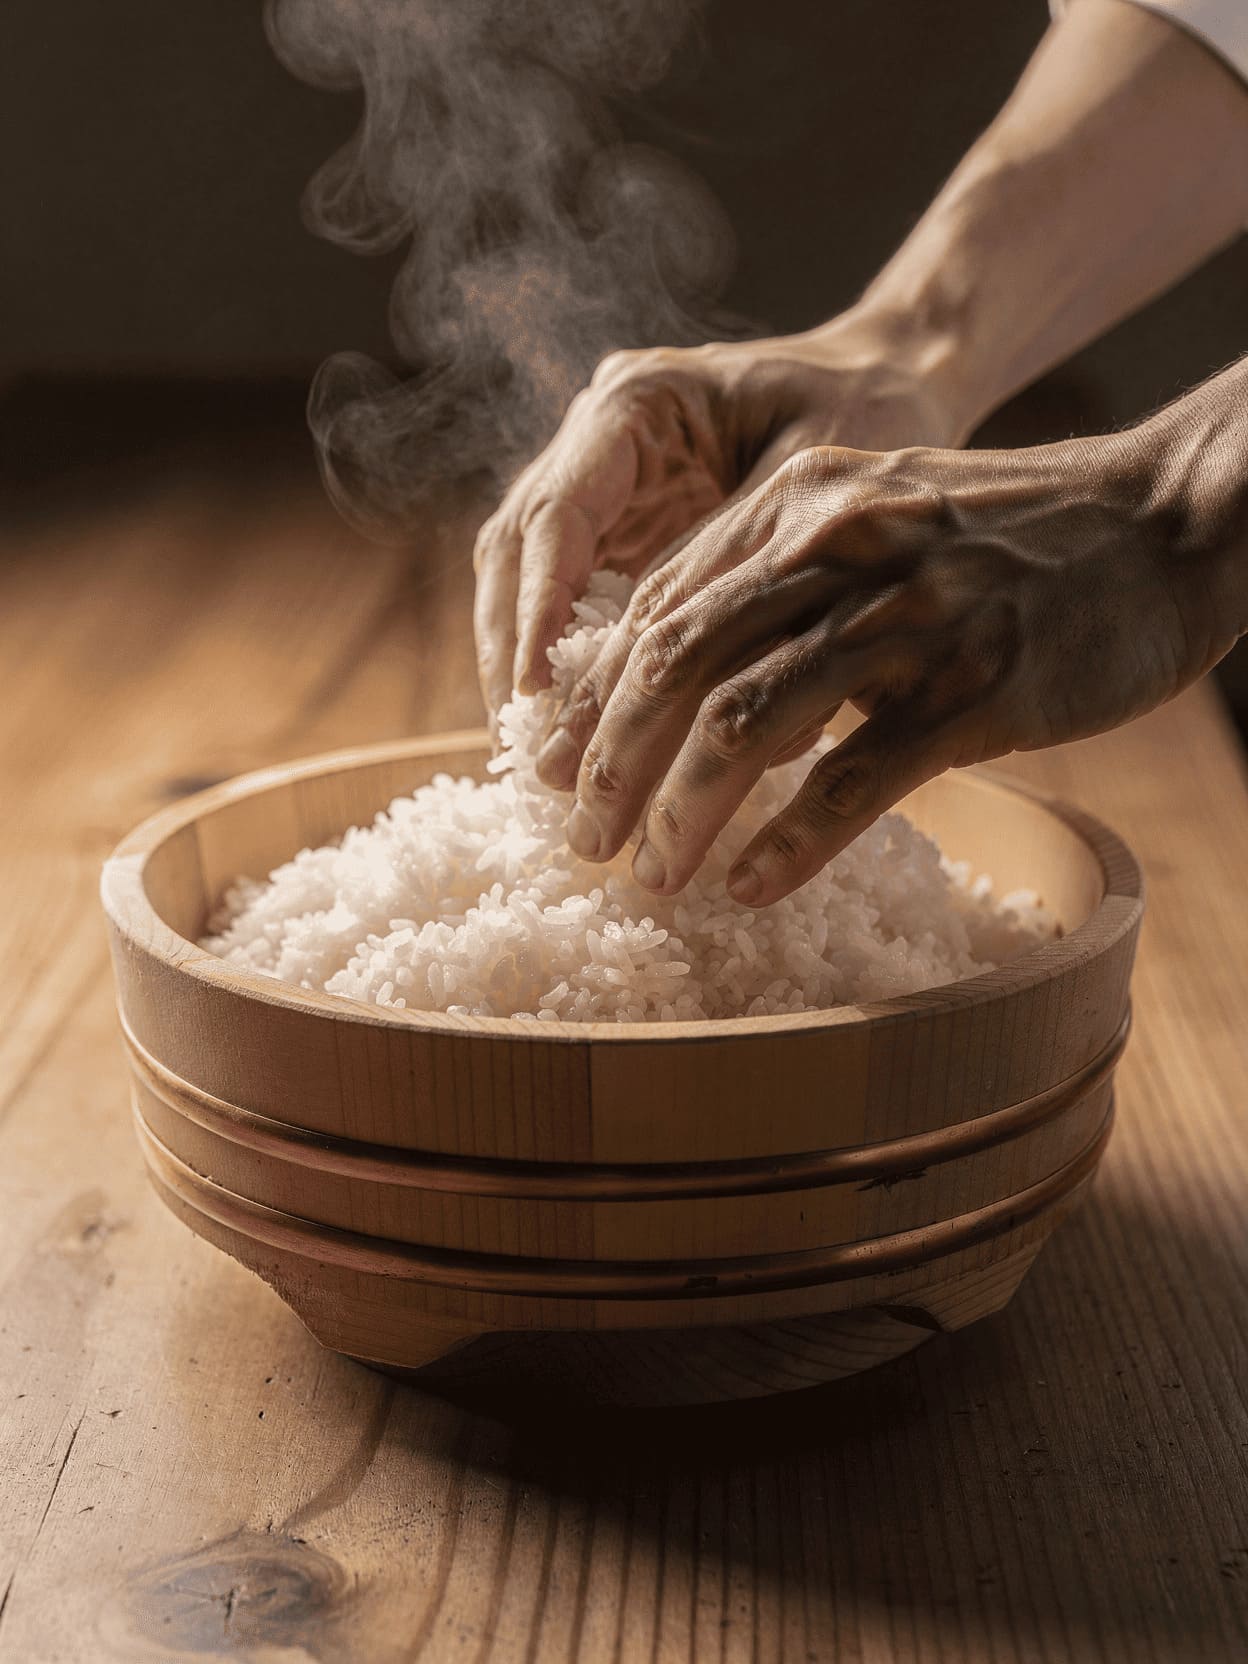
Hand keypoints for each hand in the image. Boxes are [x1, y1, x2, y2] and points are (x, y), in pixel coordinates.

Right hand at [472, 312, 966, 717]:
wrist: (892, 376)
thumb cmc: (866, 404)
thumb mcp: (817, 482)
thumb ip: (746, 569)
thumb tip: (705, 692)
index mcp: (635, 404)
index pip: (557, 514)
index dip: (537, 606)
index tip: (530, 688)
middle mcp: (598, 442)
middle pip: (515, 550)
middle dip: (512, 648)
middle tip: (525, 741)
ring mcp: (603, 487)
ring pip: (528, 580)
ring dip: (529, 665)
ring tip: (544, 751)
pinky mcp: (623, 530)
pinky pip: (576, 602)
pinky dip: (574, 665)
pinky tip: (587, 731)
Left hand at [535, 423, 1243, 904]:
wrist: (1164, 522)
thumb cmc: (1010, 537)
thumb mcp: (877, 519)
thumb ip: (778, 576)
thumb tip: (676, 670)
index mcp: (799, 503)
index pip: (660, 608)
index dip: (595, 700)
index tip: (554, 771)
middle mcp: (839, 545)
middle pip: (680, 663)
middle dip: (611, 763)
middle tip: (582, 839)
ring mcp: (909, 615)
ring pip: (749, 721)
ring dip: (682, 812)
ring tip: (653, 875)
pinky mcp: (977, 687)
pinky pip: (856, 777)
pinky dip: (790, 841)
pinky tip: (751, 886)